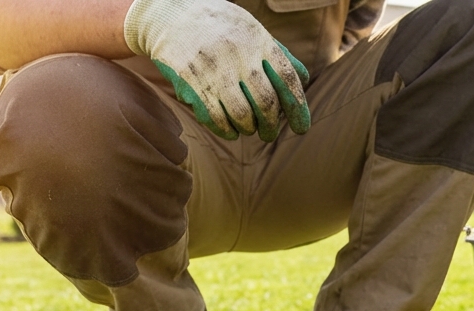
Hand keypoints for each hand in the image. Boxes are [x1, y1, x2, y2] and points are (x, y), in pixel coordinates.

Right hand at [124, 0, 311, 141]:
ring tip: (248, 128)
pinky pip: (215, 118)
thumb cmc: (219, 25)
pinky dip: (226, 130)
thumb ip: (278, 53)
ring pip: (241, 115)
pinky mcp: (190, 82)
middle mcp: (238, 54)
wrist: (169, 12)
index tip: (301, 128)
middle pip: (265, 102)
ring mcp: (213, 69)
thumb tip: (304, 80)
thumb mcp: (251, 29)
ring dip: (249, 128)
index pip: (287, 79)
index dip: (298, 108)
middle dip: (271, 126)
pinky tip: (230, 129)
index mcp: (258, 40)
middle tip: (269, 134)